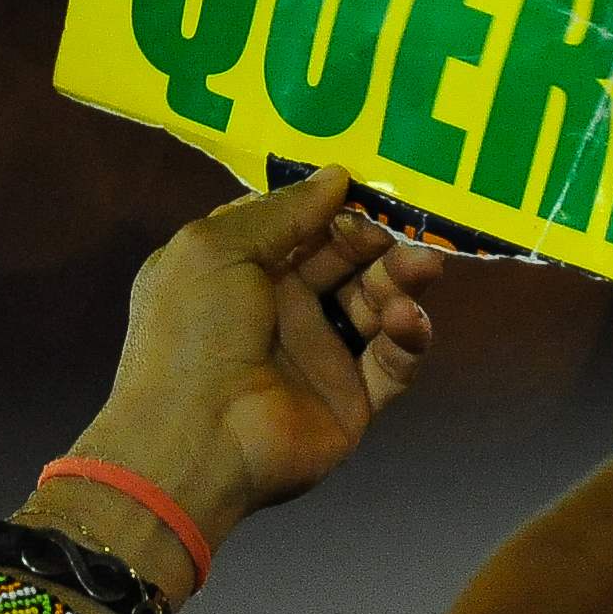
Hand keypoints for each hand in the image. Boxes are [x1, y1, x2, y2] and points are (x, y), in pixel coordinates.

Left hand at [59, 166, 442, 569]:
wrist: (195, 437)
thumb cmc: (193, 332)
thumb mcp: (217, 247)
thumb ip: (282, 211)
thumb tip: (337, 176)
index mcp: (241, 270)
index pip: (300, 228)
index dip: (333, 208)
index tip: (366, 191)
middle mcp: (282, 309)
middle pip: (346, 262)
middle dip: (376, 242)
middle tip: (403, 232)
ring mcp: (319, 356)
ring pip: (376, 305)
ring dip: (400, 281)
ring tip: (419, 269)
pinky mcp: (352, 400)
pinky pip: (392, 362)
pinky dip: (407, 337)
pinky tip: (404, 320)